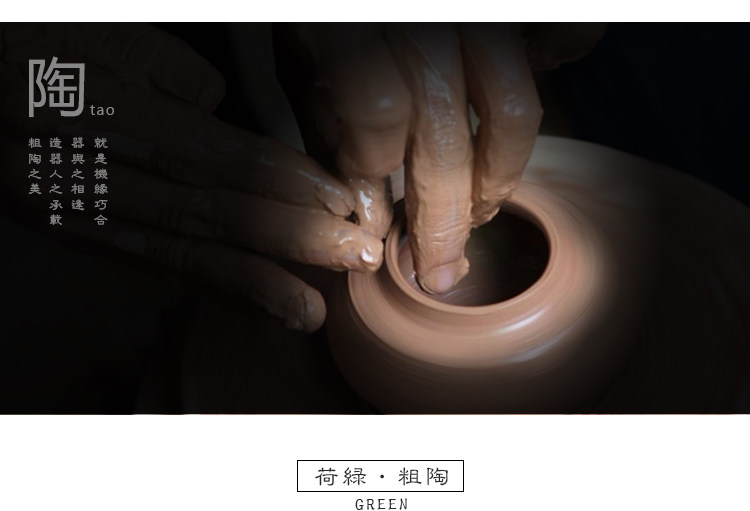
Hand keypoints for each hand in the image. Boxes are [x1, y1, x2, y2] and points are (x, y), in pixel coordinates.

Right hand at [0, 23, 382, 331]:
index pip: (214, 158)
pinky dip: (207, 286)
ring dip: (253, 284)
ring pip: (177, 252)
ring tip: (308, 310)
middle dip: (288, 241)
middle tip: (353, 258)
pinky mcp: (75, 233)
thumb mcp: (106, 32)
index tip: (341, 204)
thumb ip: (171, 74)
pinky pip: (149, 264)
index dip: (285, 185)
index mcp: (98, 110)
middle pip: (205, 214)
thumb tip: (222, 117)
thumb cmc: (42, 42)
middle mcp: (84, 172)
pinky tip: (251, 302)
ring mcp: (75, 212)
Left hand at [274, 22, 604, 292]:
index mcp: (349, 25)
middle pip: (446, 136)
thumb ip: (328, 125)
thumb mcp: (300, 59)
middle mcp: (424, 20)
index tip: (370, 201)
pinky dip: (562, 65)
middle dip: (442, 220)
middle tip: (441, 268)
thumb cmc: (321, 9)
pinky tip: (527, 95)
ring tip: (481, 213)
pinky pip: (569, 37)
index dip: (374, 170)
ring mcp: (475, 16)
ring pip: (513, 110)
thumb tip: (369, 206)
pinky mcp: (514, 8)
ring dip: (499, 179)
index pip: (376, 116)